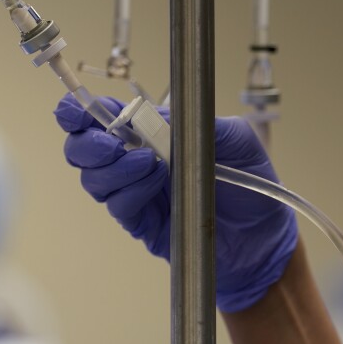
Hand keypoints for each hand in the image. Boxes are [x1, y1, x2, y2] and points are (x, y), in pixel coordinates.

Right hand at [54, 94, 297, 312]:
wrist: (266, 233)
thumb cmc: (249, 180)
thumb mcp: (234, 136)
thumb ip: (194, 120)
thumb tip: (152, 114)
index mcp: (152, 133)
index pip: (101, 118)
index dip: (79, 112)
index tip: (77, 110)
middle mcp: (135, 163)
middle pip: (83, 151)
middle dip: (87, 143)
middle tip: (111, 142)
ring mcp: (137, 195)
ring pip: (95, 181)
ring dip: (113, 168)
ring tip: (148, 162)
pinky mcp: (144, 224)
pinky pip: (120, 207)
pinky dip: (131, 191)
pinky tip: (156, 180)